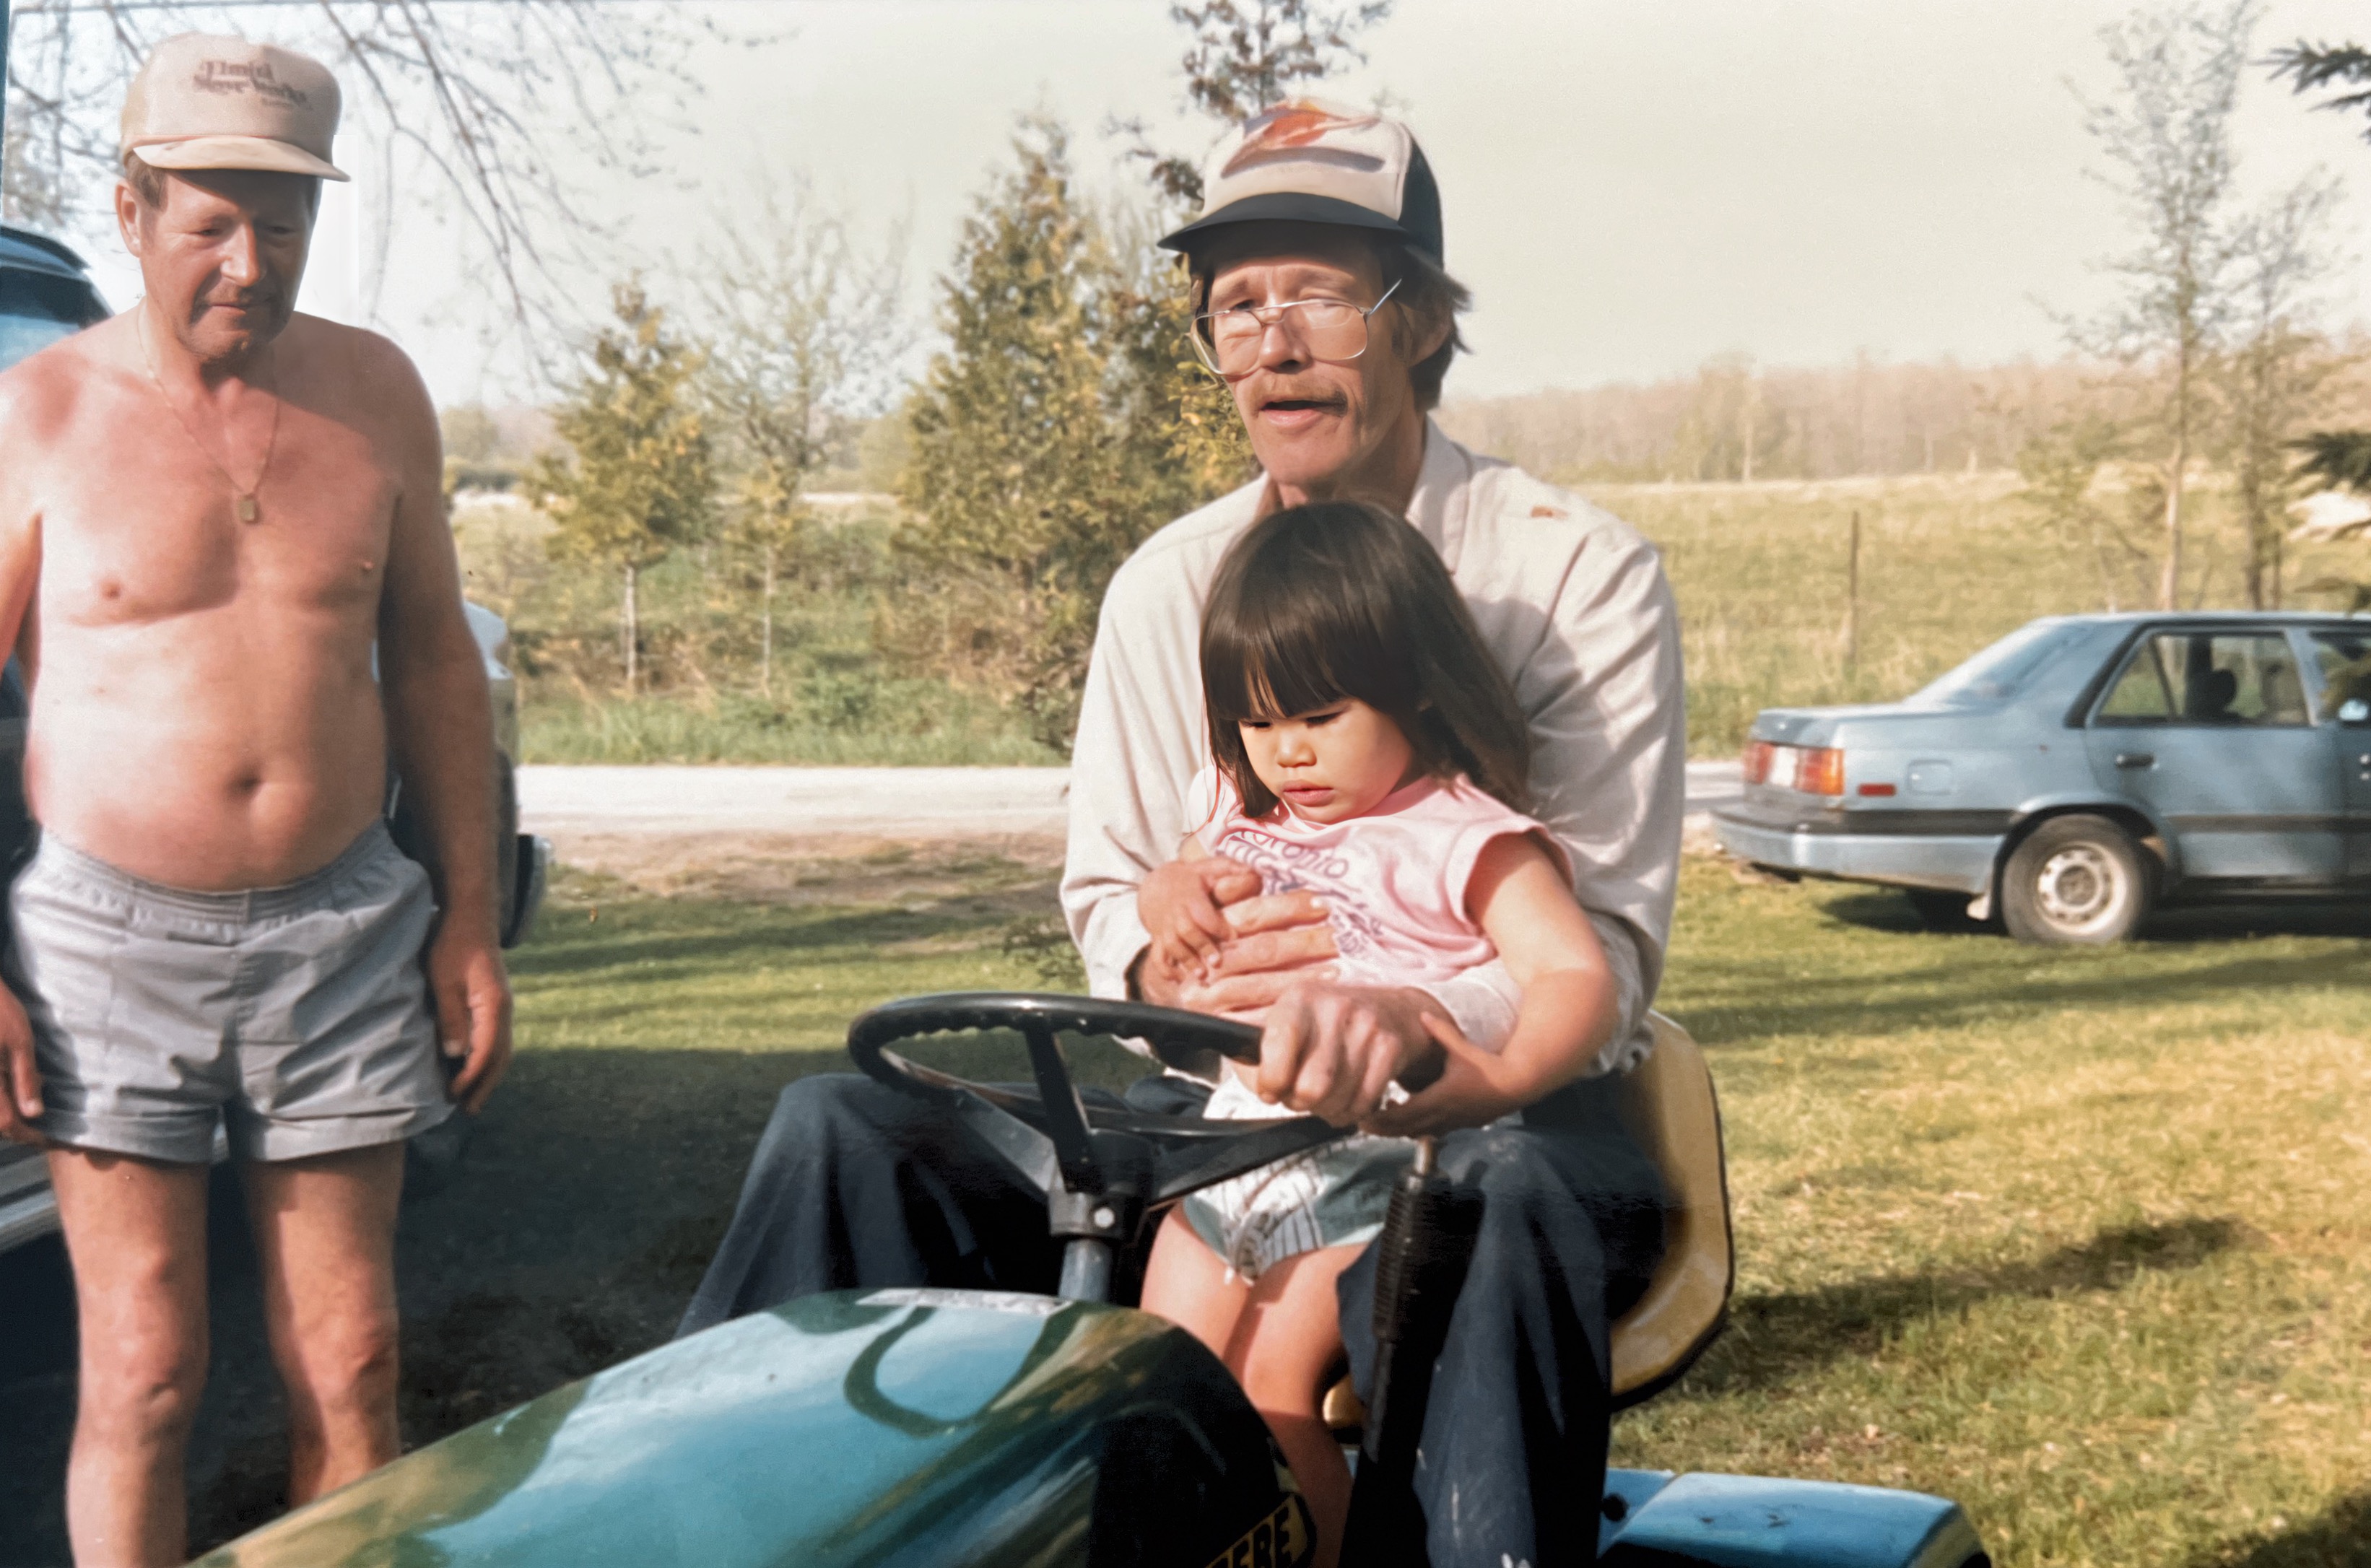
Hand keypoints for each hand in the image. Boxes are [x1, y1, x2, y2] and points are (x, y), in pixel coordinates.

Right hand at [0, 988, 44, 1146]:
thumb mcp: (20, 1042)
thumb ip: (25, 1079)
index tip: (48, 1141)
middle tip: (42, 1129)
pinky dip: (2, 1099)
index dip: (28, 1136)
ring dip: (8, 1114)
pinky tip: (14, 1088)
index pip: (7, 1124)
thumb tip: (34, 1113)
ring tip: (31, 1107)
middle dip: (18, 1128)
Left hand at [427, 920, 512, 1114]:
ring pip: (502, 1050)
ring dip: (488, 1075)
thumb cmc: (452, 945)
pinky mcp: (495, 1003)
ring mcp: (502, 1006)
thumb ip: (451, 1017)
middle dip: (485, 1085)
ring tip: (473, 1096)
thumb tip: (454, 1055)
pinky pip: (497, 1039)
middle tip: (468, 1110)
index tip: (452, 1095)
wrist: (470, 916)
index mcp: (494, 1006)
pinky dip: (489, 1059)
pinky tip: (475, 1066)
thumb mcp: (444, 981)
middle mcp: (504, 1010)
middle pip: (501, 1057)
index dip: (470, 1078)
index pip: (486, 1053)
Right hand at [1137, 856, 1259, 981]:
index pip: (1201, 911)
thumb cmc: (1192, 879)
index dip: (1216, 925)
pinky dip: (1166, 970)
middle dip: (1201, 946)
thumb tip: (1254, 873)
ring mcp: (1164, 928)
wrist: (1157, 886)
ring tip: (1202, 975)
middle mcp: (1175, 913)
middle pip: (1185, 931)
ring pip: (1172, 946)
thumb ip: (1231, 869)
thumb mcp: (1210, 868)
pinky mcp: (1158, 940)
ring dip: (1186, 961)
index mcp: (1189, 895)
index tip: (1233, 937)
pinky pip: (1157, 957)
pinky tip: (1179, 980)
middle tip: (1218, 962)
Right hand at [1138, 887, 1342, 1018]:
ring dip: (1303, 978)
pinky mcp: (1218, 1024)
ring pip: (1262, 986)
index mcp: (1210, 928)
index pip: (1254, 914)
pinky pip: (1256, 1020)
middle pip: (1264, 949)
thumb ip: (1232, 890)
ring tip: (1338, 970)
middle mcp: (1209, 960)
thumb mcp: (1212, 908)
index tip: (1323, 903)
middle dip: (1307, 942)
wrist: (1171, 990)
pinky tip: (1310, 1004)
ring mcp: (1210, 995)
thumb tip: (1257, 874)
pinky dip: (1284, 1011)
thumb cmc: (1206, 941)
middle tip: (1342, 937)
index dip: (1290, 907)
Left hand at [1248, 979, 1438, 1127]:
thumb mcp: (1286, 1022)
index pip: (1279, 1044)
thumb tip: (1259, 1087)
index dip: (1270, 1081)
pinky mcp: (1390, 1048)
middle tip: (1299, 1094)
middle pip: (1311, 1087)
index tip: (1270, 1089)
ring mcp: (1367, 1027)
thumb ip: (1257, 1057)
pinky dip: (1349, 1112)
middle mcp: (1335, 1007)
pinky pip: (1362, 1104)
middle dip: (1299, 1102)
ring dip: (1325, 1108)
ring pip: (1337, 1101)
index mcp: (1299, 998)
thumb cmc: (1326, 1024)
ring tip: (1323, 1093)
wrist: (1391, 1009)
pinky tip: (1345, 1097)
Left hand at [1364, 1011, 1532, 1136]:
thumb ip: (1440, 1032)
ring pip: (1418, 1132)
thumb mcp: (1462, 1048)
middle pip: (1405, 1130)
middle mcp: (1444, 1115)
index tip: (1363, 1116)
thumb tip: (1422, 1014)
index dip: (1381, 1119)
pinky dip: (1416, 1127)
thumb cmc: (1489, 1066)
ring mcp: (1452, 1122)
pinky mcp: (1459, 1124)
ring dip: (1399, 1128)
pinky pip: (1431, 1131)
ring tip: (1382, 1117)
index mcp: (1440, 1098)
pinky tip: (1409, 1114)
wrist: (1517, 1084)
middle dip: (1382, 1128)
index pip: (1403, 1115)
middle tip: (1361, 1121)